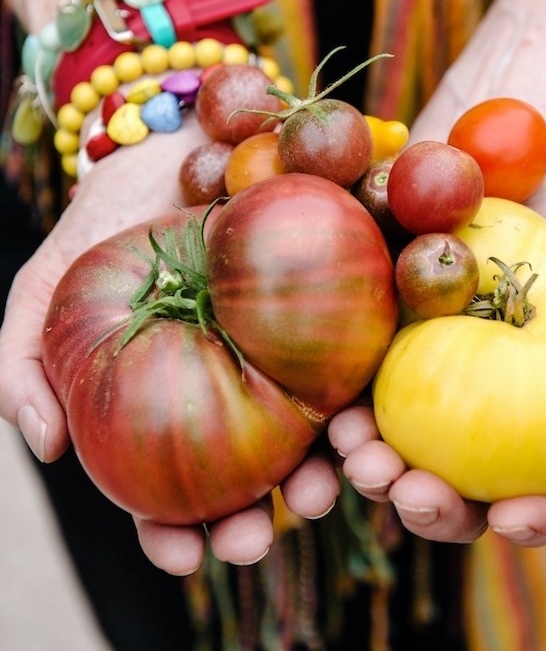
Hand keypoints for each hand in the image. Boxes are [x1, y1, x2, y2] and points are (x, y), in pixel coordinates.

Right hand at [0, 119, 348, 574]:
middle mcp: (242, 382)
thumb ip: (26, 359)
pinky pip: (359, 358)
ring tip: (321, 488)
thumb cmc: (110, 215)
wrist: (183, 138)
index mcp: (178, 397)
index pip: (172, 486)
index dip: (176, 532)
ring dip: (322, 472)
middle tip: (264, 537)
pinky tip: (358, 417)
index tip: (186, 557)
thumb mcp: (52, 285)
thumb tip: (48, 448)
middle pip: (256, 472)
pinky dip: (361, 393)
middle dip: (260, 516)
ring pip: (316, 428)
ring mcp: (296, 348)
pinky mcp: (344, 302)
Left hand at [329, 157, 545, 547]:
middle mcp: (489, 417)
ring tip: (365, 463)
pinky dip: (346, 420)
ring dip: (379, 478)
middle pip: (467, 493)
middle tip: (418, 497)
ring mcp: (429, 390)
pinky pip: (357, 399)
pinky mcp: (379, 356)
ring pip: (401, 459)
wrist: (504, 159)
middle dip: (439, 513)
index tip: (514, 516)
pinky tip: (338, 419)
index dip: (542, 519)